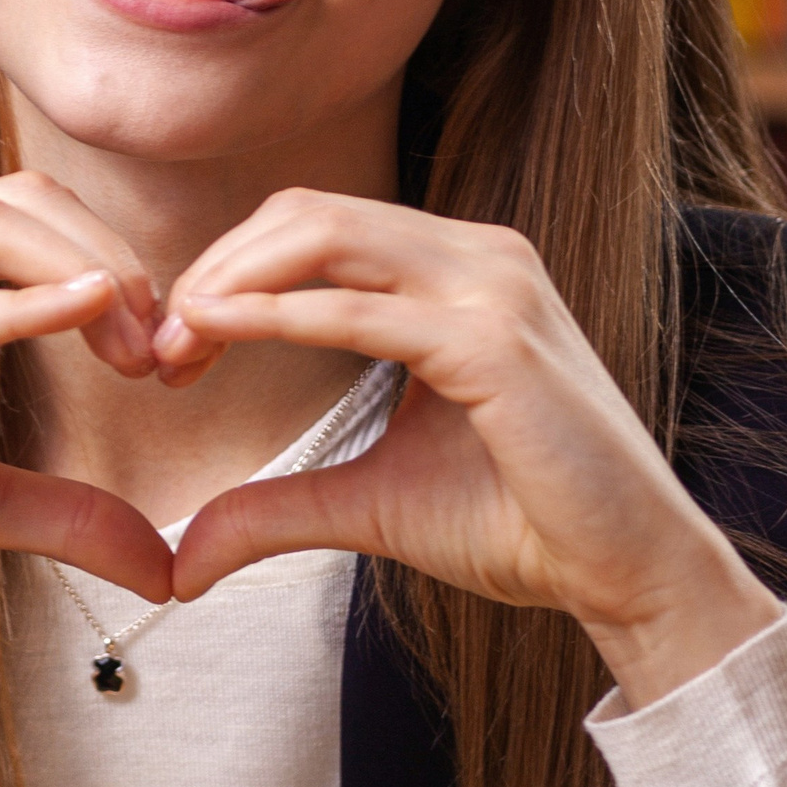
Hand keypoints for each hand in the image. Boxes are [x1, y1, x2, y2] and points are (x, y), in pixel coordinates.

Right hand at [0, 173, 173, 786]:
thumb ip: (62, 515)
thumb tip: (165, 567)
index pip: (25, 213)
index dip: (111, 261)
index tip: (163, 350)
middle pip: (19, 200)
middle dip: (113, 257)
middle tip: (167, 345)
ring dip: (82, 273)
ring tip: (138, 342)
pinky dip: (21, 307)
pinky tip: (87, 316)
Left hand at [161, 191, 778, 708]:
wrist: (626, 571)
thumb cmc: (520, 524)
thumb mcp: (369, 503)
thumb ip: (275, 509)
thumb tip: (179, 560)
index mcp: (456, 271)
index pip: (314, 229)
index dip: (230, 273)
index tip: (175, 350)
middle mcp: (480, 256)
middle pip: (307, 215)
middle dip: (218, 269)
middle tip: (161, 348)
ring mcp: (494, 289)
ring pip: (328, 236)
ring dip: (234, 283)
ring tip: (178, 344)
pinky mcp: (496, 344)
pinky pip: (364, 310)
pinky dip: (280, 316)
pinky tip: (219, 334)